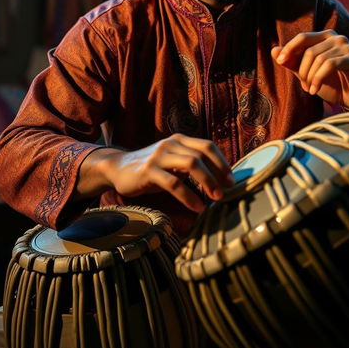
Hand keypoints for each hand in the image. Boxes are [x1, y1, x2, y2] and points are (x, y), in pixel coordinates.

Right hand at [80, 134, 233, 212]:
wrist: (118, 168)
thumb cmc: (152, 169)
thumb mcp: (173, 162)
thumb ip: (191, 165)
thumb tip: (219, 179)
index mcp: (179, 140)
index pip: (207, 146)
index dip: (222, 162)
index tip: (231, 180)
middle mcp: (170, 144)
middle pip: (201, 155)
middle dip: (217, 174)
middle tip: (225, 192)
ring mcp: (159, 156)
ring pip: (191, 164)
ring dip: (207, 183)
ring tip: (215, 199)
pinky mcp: (148, 171)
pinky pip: (173, 183)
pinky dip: (189, 196)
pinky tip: (197, 207)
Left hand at [271, 30, 348, 110]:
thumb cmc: (333, 86)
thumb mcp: (308, 75)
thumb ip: (293, 63)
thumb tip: (273, 50)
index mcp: (325, 37)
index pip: (302, 38)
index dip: (289, 48)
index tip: (281, 62)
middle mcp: (337, 38)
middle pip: (309, 50)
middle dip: (302, 71)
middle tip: (304, 87)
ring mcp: (346, 47)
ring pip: (318, 58)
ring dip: (310, 77)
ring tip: (311, 90)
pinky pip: (329, 65)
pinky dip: (318, 79)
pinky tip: (315, 91)